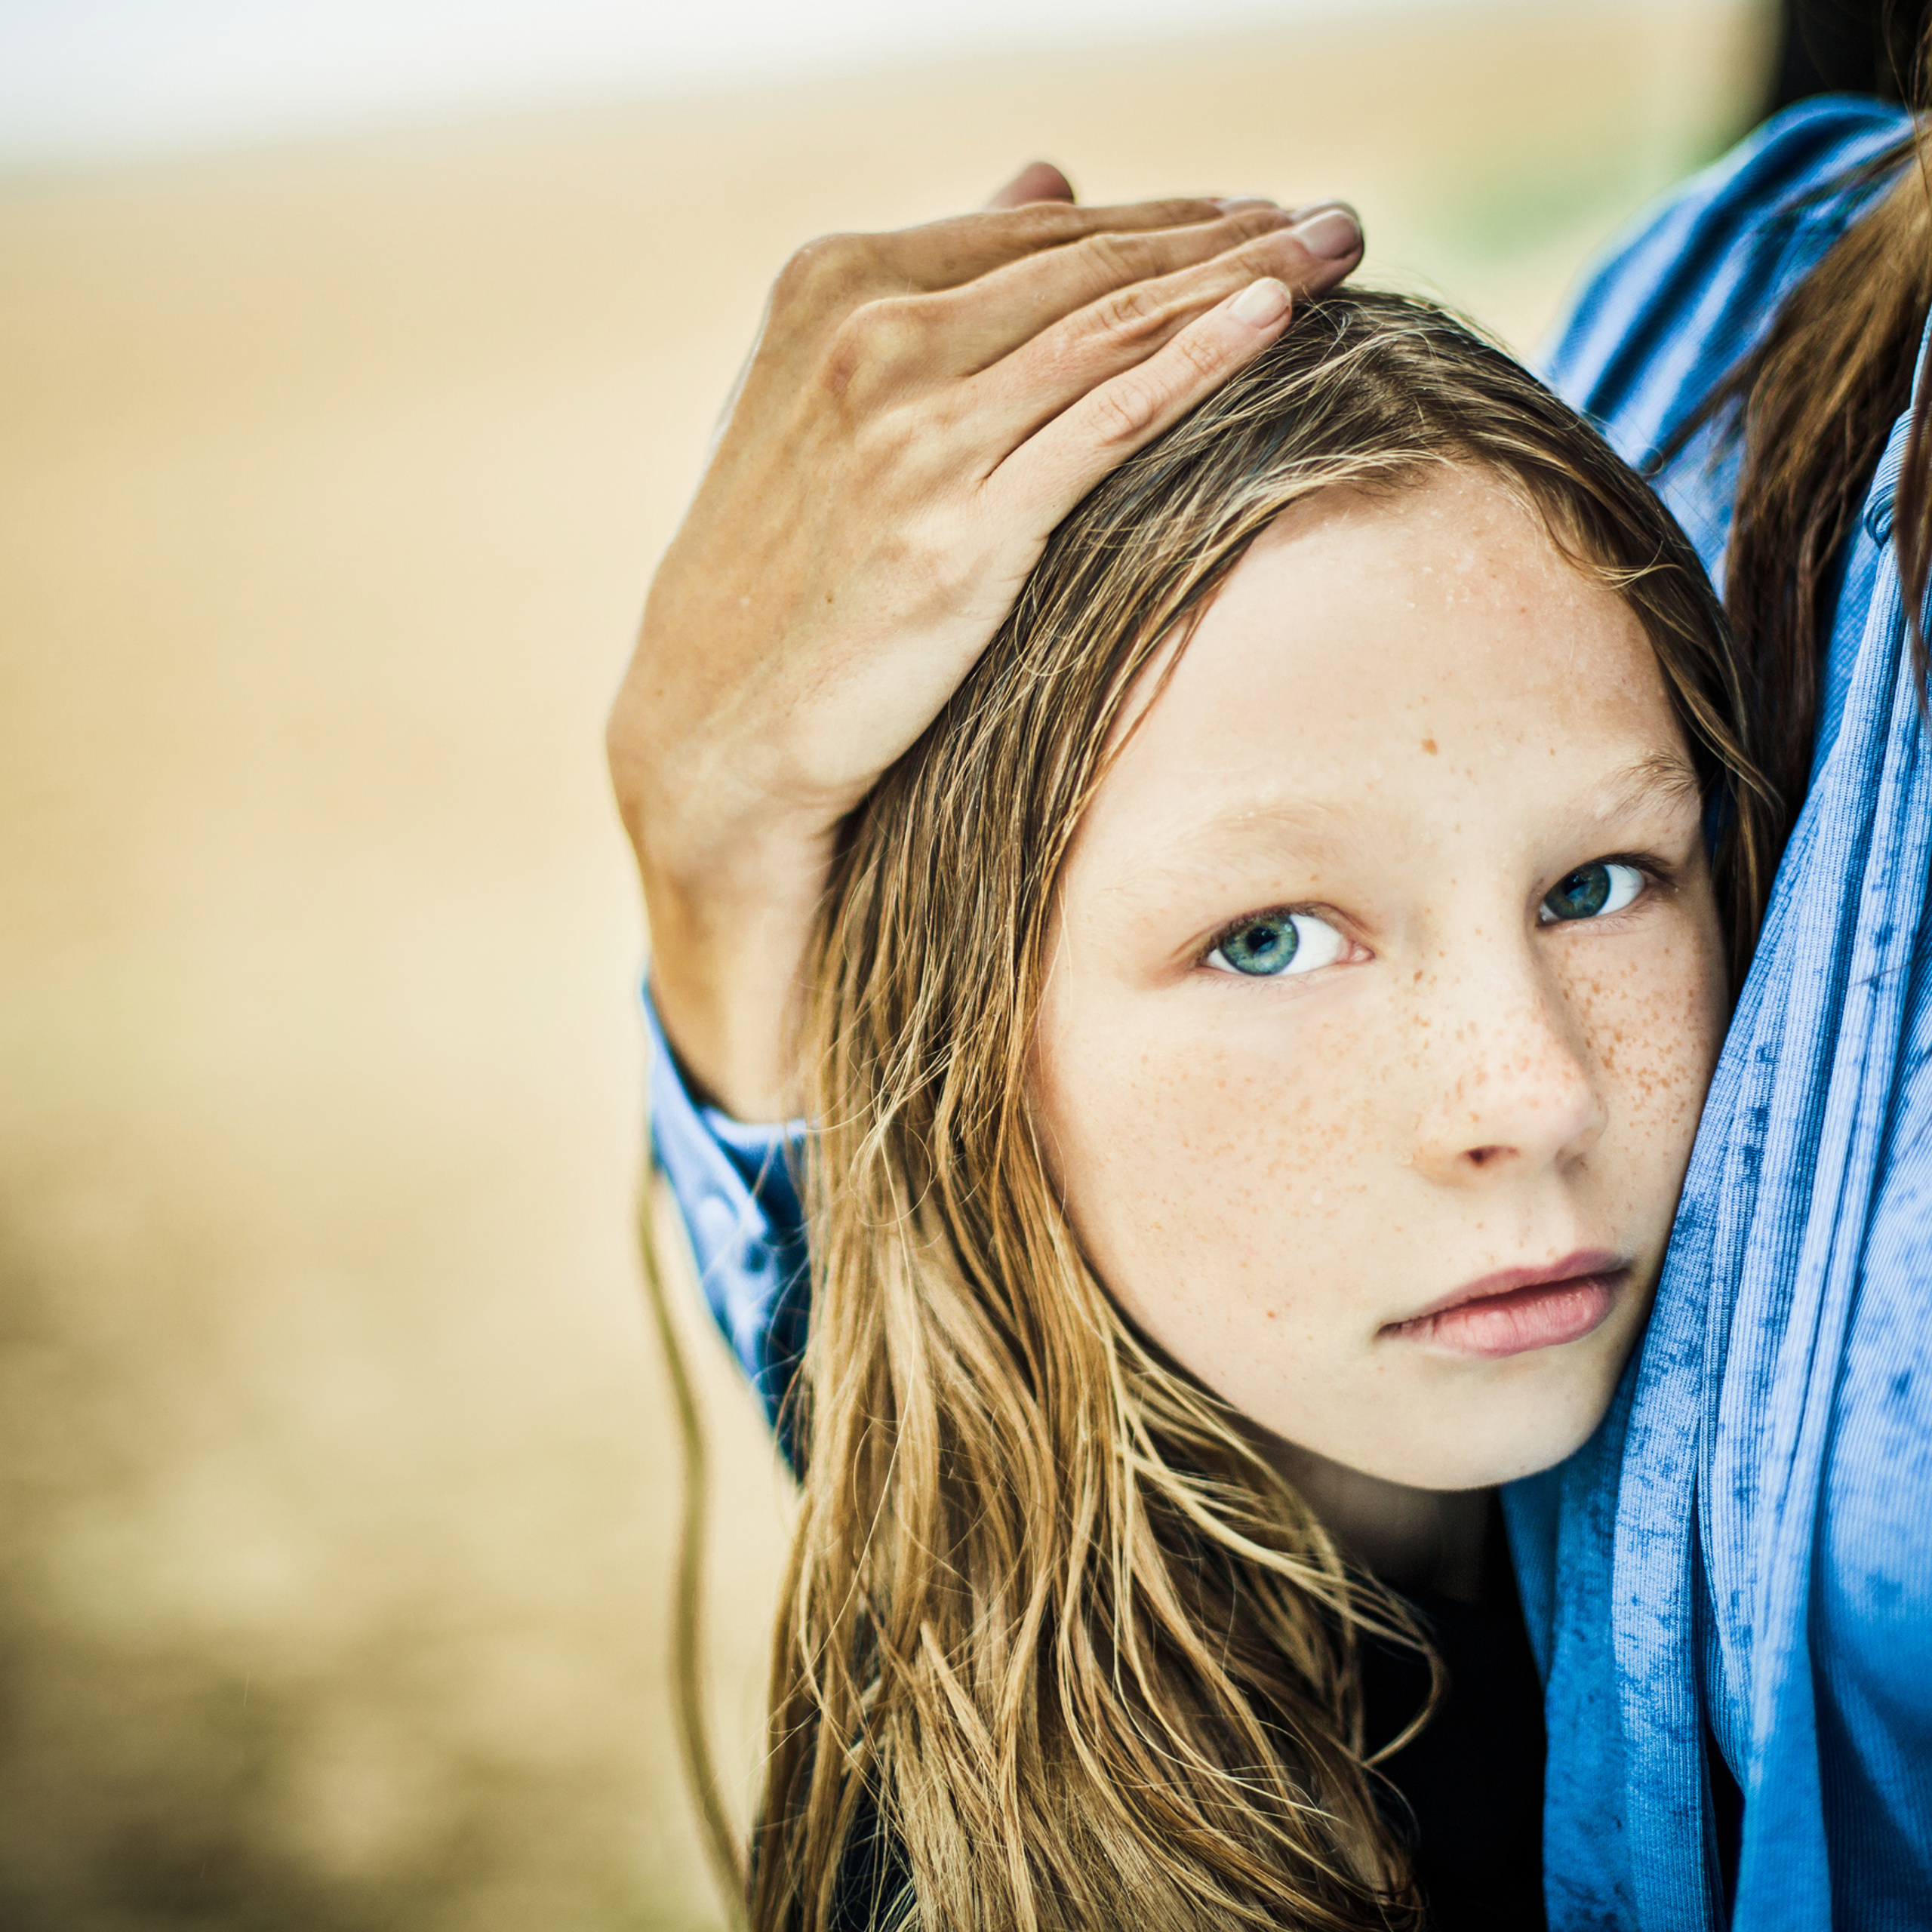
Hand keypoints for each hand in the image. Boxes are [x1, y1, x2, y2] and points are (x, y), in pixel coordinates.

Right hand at [609, 165, 1362, 1117]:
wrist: (713, 729)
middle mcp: (870, 339)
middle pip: (1091, 266)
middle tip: (1336, 222)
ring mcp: (912, 431)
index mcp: (833, 287)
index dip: (1163, 216)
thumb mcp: (829, 404)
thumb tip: (1047, 177)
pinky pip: (1104, 424)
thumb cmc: (782, 578)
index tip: (1257, 216)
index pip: (1038, 231)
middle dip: (1228, 233)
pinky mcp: (957, 529)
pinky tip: (1275, 323)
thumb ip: (938, 292)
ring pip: (1111, 330)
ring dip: (1241, 279)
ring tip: (1337, 252)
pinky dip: (1198, 364)